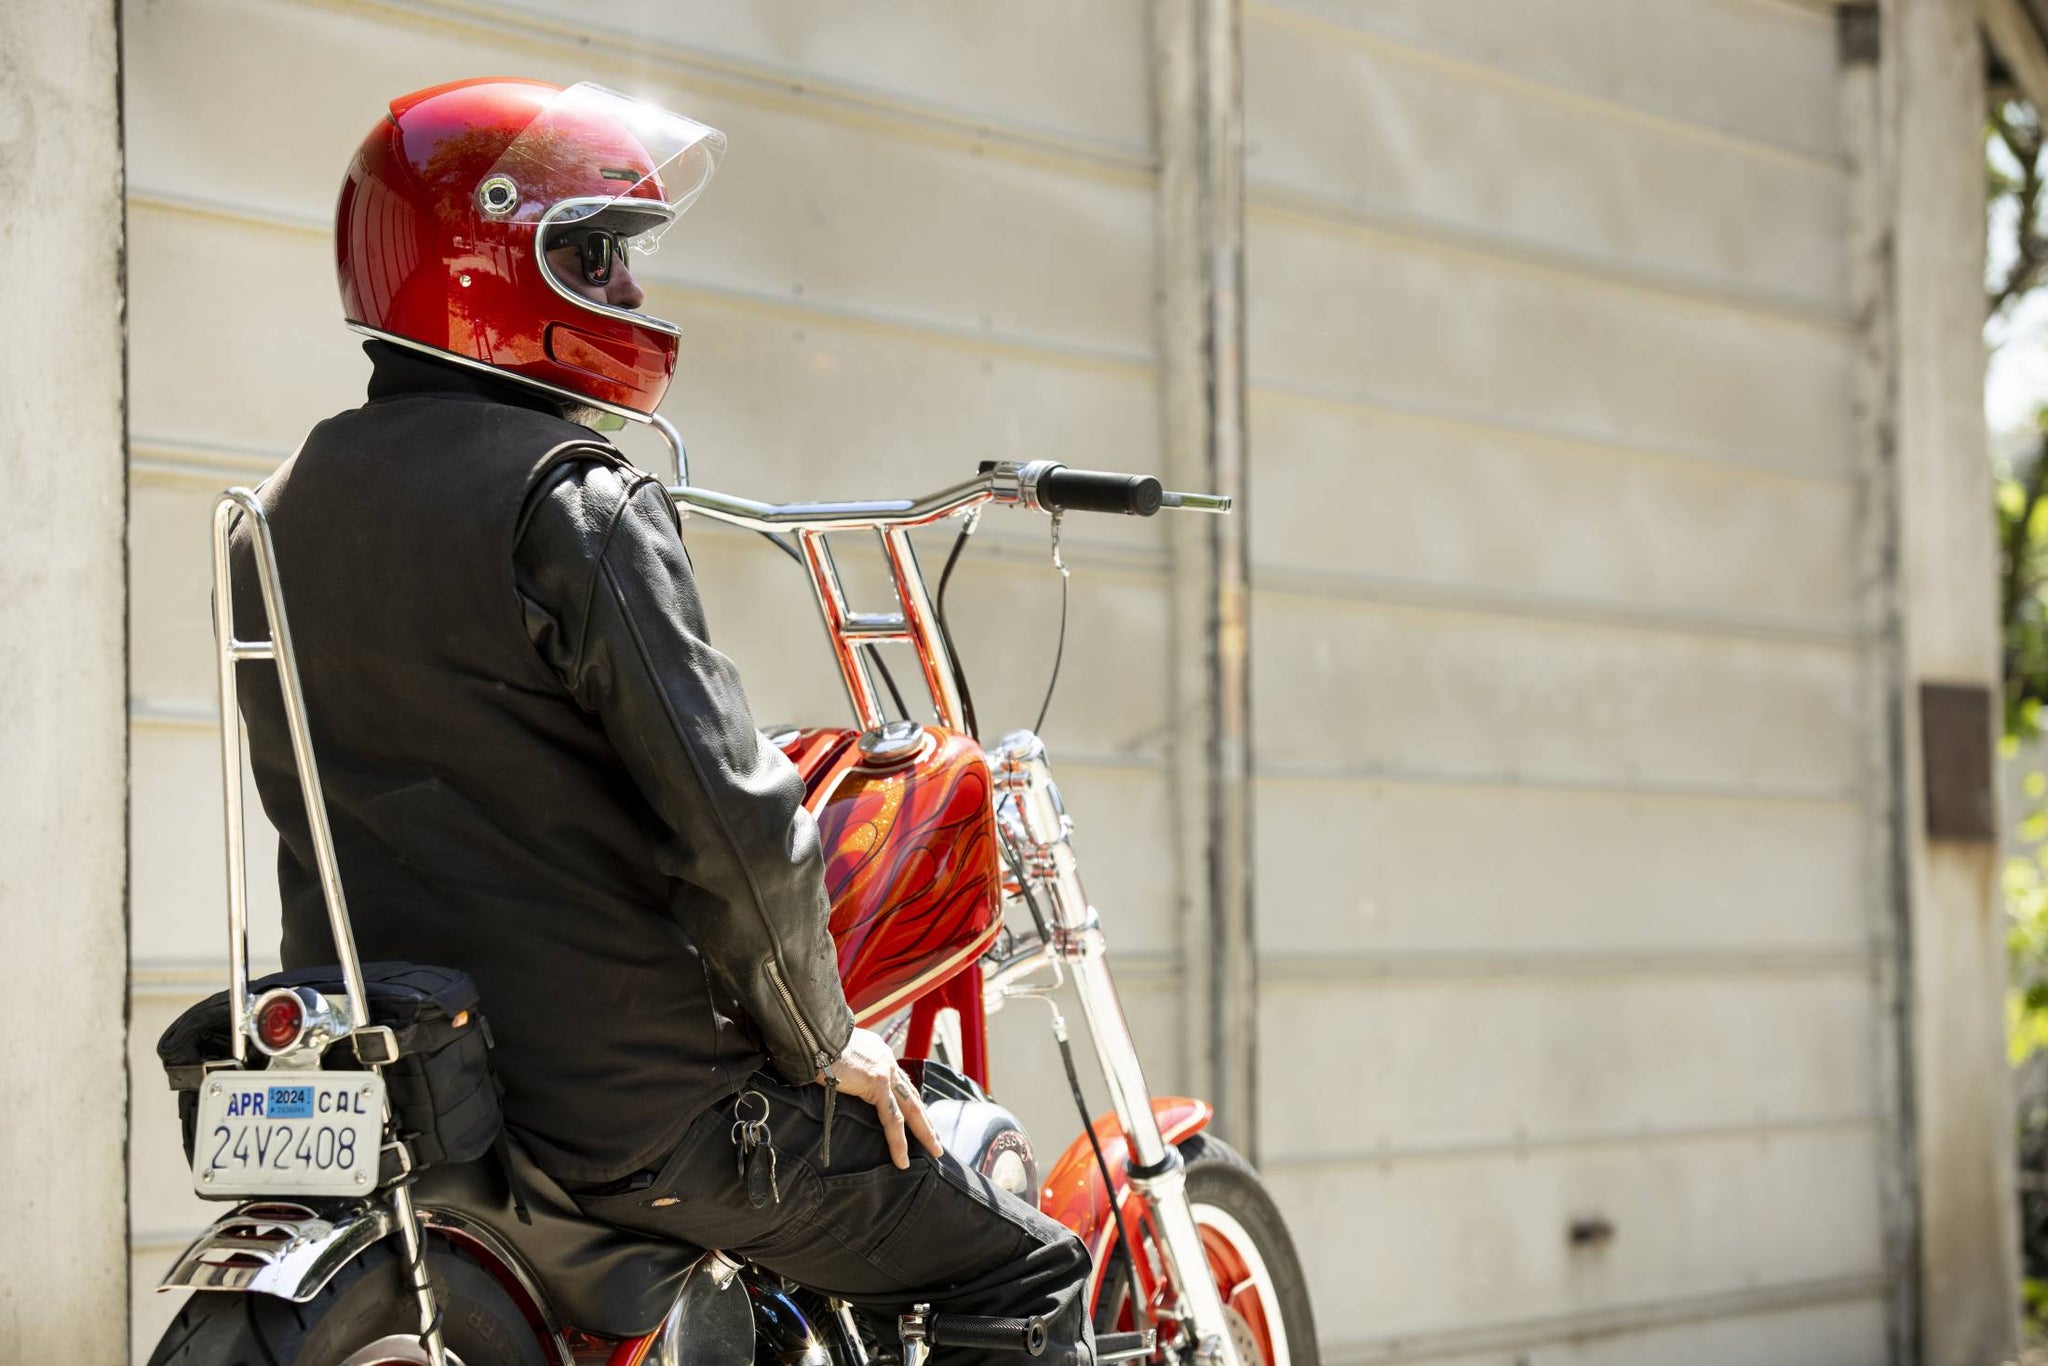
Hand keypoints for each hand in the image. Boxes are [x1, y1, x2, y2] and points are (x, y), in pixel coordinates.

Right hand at [823, 1027, 943, 1169]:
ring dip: (924, 1132)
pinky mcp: (877, 1083)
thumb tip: (836, 1079)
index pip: (899, 1081)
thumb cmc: (814, 1045)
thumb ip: (846, 1068)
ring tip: (934, 1151)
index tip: (918, 1116)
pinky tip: (901, 1160)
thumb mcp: (836, 1055)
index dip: (909, 1099)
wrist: (811, 1035)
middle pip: (912, 1095)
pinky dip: (898, 1141)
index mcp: (878, 1053)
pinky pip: (892, 1119)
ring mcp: (885, 1071)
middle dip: (926, 1119)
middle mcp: (886, 1060)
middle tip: (937, 1139)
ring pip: (911, 1108)